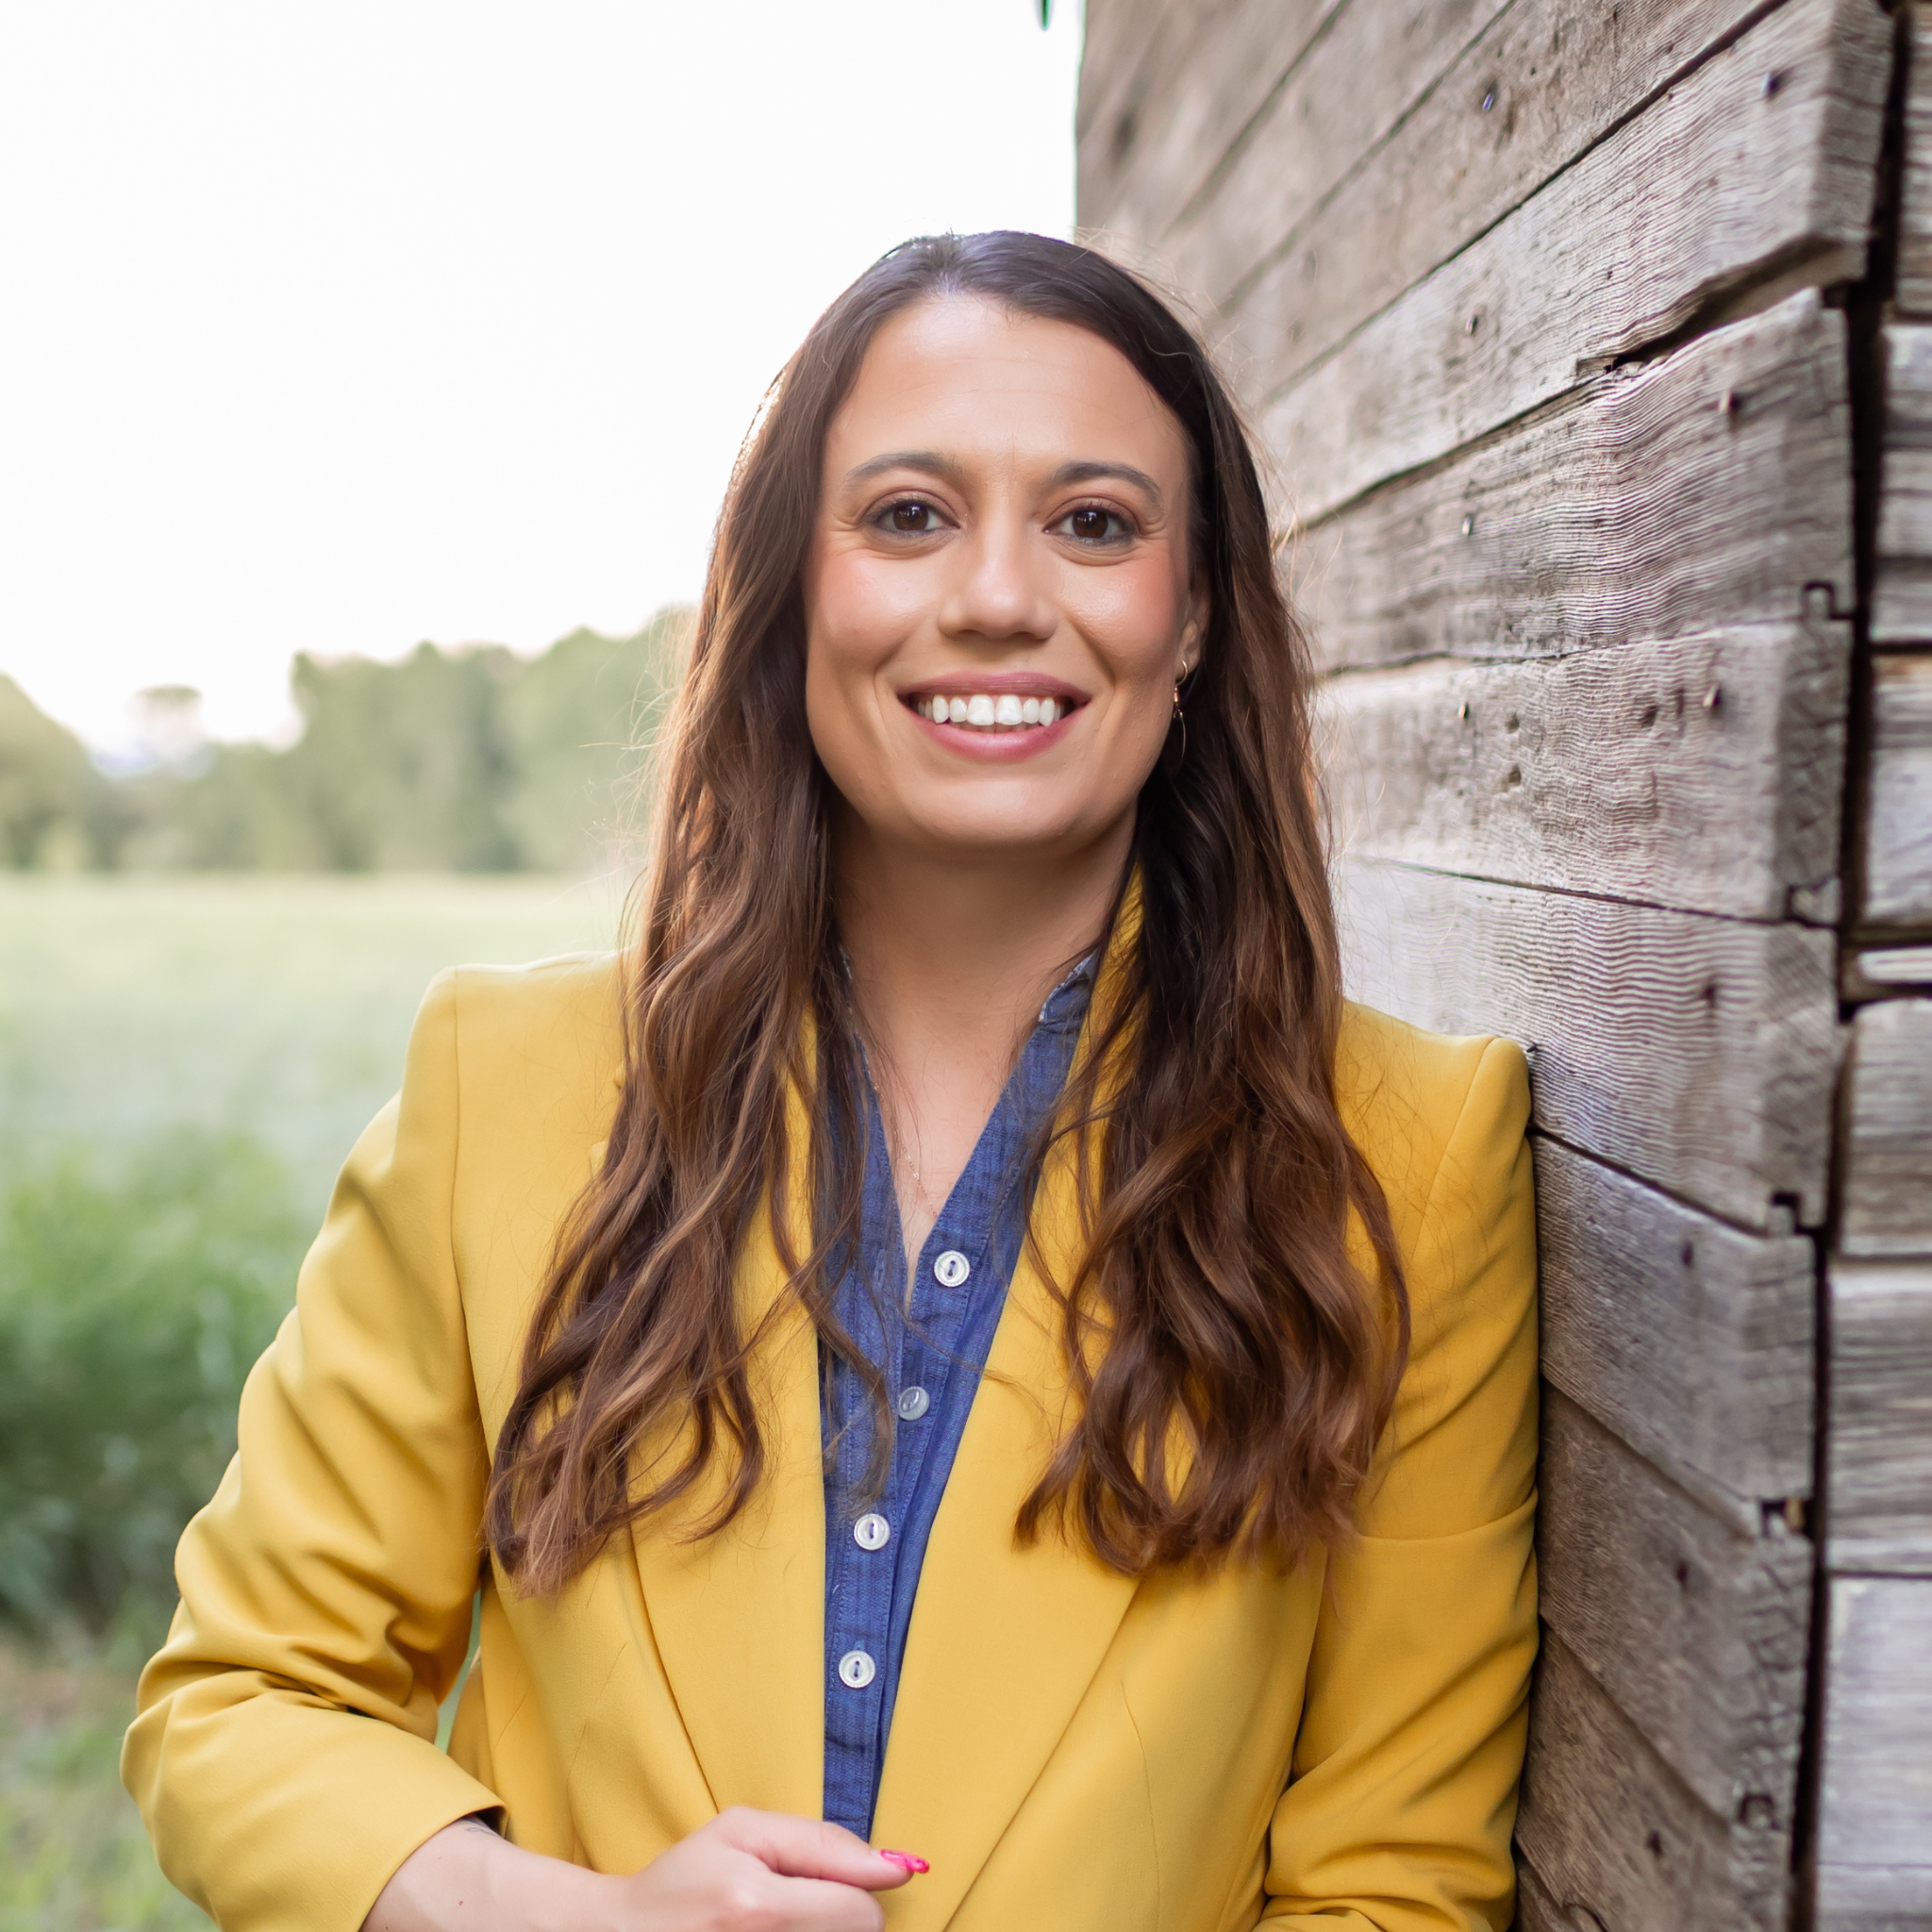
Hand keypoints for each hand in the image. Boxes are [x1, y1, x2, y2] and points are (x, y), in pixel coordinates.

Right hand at [364, 1806, 924, 1930]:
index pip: (862, 1913)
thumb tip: (897, 1867)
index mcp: (754, 1905)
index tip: (826, 1889)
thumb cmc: (680, 1881)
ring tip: (779, 1929)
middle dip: (839, 1921)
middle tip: (796, 1911)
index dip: (856, 1895)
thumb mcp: (741, 1830)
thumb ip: (822, 1840)